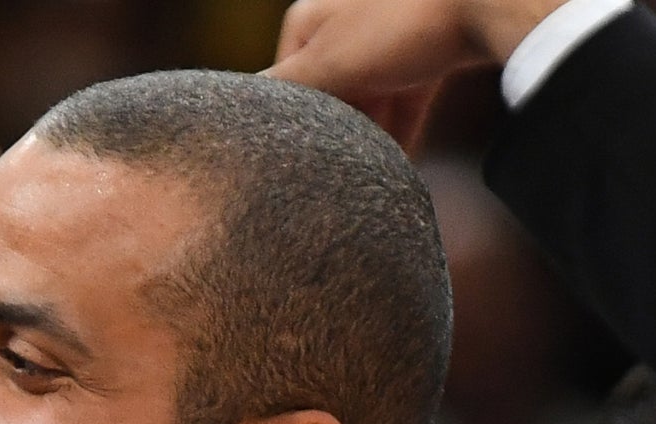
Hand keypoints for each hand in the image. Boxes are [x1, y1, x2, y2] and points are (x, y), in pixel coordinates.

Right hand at [265, 0, 568, 149]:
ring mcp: (386, 32)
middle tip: (341, 173)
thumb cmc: (401, 26)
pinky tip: (404, 161)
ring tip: (372, 172)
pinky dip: (402, 126)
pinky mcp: (427, 46)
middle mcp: (342, 19)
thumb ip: (280, 91)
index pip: (284, 86)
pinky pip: (405, 95)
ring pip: (369, 97)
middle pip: (329, 94)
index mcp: (307, 20)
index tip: (304, 163)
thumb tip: (227, 119)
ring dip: (371, 135)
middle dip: (338, 133)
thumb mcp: (328, 65)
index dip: (294, 127)